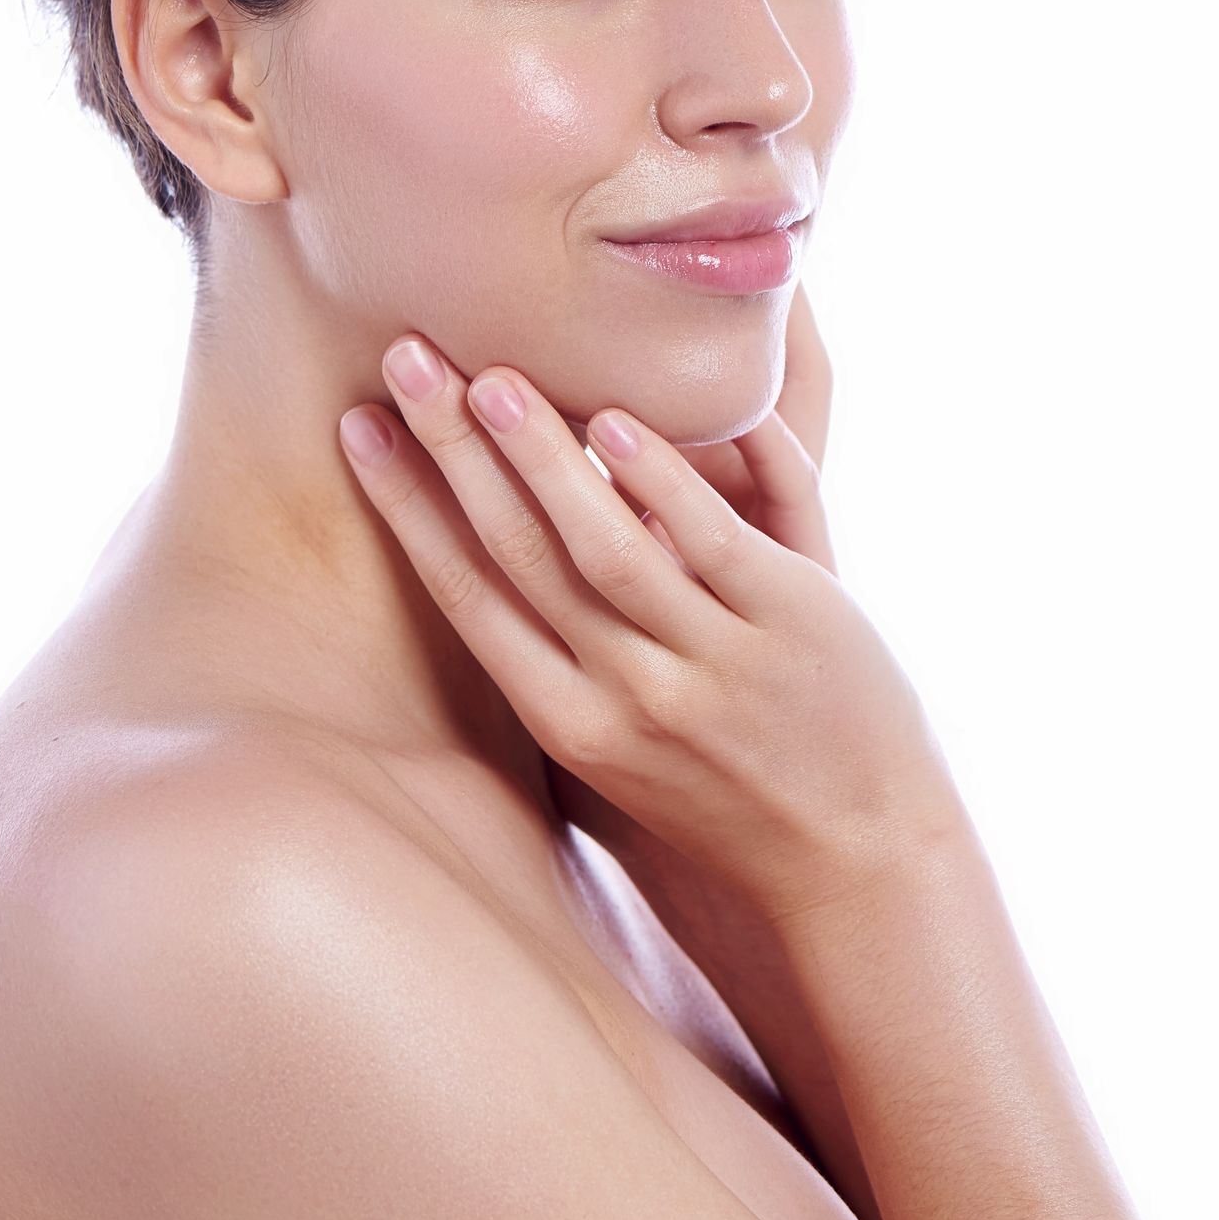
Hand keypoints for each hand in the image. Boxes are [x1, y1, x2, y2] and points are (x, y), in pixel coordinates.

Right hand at [337, 320, 962, 925]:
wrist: (859, 862)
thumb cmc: (726, 793)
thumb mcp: (620, 750)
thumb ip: (559, 662)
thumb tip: (487, 561)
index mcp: (567, 723)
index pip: (465, 594)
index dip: (406, 505)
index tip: (359, 427)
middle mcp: (625, 697)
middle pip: (517, 552)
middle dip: (452, 450)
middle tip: (405, 357)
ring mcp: (709, 662)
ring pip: (604, 545)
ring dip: (540, 454)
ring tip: (488, 377)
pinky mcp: (793, 622)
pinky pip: (713, 539)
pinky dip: (661, 480)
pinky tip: (614, 423)